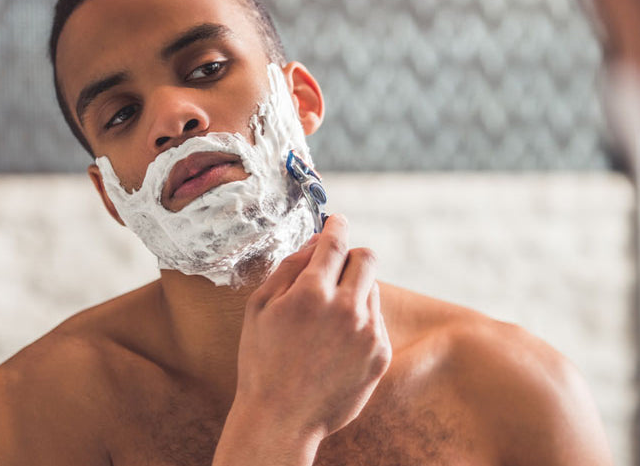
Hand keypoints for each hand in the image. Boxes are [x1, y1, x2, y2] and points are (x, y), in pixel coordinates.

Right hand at [233, 214, 391, 438]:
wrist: (282, 418)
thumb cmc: (262, 361)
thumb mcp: (260, 308)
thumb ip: (289, 266)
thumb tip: (316, 240)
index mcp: (312, 293)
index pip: (336, 241)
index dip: (337, 224)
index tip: (337, 220)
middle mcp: (347, 309)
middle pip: (367, 257)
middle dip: (351, 255)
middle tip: (333, 268)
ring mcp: (368, 333)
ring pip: (373, 288)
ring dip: (354, 290)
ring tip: (326, 318)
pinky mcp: (380, 354)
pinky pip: (377, 319)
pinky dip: (360, 320)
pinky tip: (336, 342)